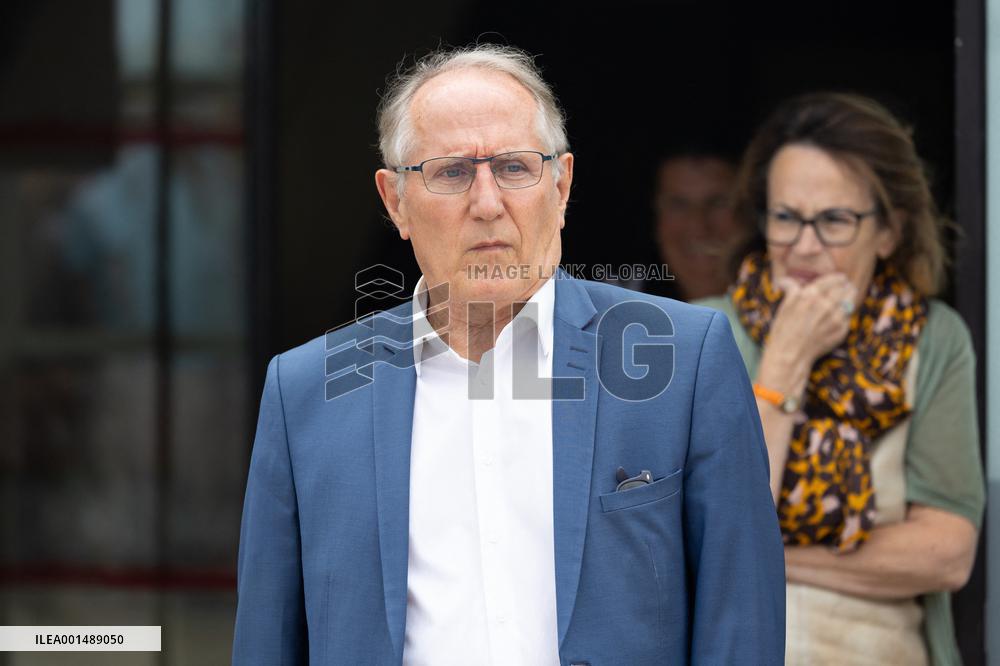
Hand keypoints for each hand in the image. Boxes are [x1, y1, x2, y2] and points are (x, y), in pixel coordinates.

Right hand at [757, 273, 855, 394]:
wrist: (790, 355)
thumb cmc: (783, 331)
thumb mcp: (784, 307)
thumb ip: (791, 290)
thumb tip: (786, 281)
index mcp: (811, 295)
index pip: (832, 280)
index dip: (838, 278)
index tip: (841, 278)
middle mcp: (826, 304)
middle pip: (846, 289)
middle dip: (846, 287)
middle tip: (846, 288)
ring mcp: (836, 318)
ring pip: (850, 302)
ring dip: (849, 299)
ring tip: (847, 299)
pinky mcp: (841, 330)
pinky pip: (847, 318)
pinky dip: (844, 317)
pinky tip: (837, 318)